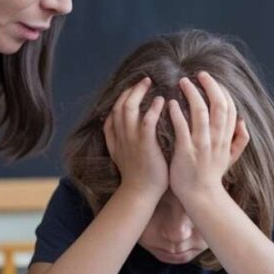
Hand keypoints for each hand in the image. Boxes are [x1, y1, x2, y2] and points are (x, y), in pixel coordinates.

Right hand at [103, 77, 167, 197]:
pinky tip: (160, 100)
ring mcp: (131, 139)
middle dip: (130, 90)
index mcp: (115, 138)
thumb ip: (118, 139)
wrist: (140, 193)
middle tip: (143, 80)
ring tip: (148, 83)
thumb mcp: (120, 155)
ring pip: (129, 109)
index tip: (131, 89)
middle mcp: (120, 135)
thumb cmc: (136, 175)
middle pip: (119, 105)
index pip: (113, 111)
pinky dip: (152, 109)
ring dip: (138, 93)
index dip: (121, 98)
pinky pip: (147, 122)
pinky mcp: (144, 145)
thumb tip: (119, 126)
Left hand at [167, 72, 249, 202]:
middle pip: (218, 105)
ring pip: (200, 112)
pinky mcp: (186, 152)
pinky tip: (170, 103)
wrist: (201, 198)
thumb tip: (243, 122)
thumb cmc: (212, 176)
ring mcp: (202, 145)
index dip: (222, 91)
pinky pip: (182, 128)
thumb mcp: (230, 158)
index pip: (229, 108)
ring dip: (192, 94)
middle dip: (209, 86)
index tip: (211, 80)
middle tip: (199, 74)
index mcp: (226, 138)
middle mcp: (217, 139)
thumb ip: (239, 140)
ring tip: (182, 82)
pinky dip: (177, 114)